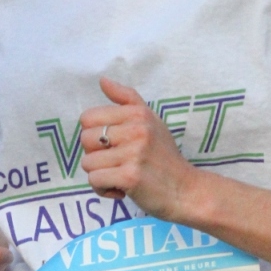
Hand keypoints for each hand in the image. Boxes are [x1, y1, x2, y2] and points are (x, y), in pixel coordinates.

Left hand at [80, 76, 198, 217]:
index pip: (88, 118)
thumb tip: (102, 80)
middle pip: (85, 139)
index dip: (94, 135)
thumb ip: (126, 99)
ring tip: (119, 177)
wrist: (185, 191)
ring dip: (99, 175)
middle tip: (116, 163)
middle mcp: (136, 130)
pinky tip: (120, 189)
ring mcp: (133, 153)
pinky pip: (95, 180)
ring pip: (88, 162)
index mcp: (137, 113)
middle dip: (95, 155)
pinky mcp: (130, 176)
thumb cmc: (164, 157)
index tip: (112, 146)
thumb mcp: (151, 121)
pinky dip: (103, 189)